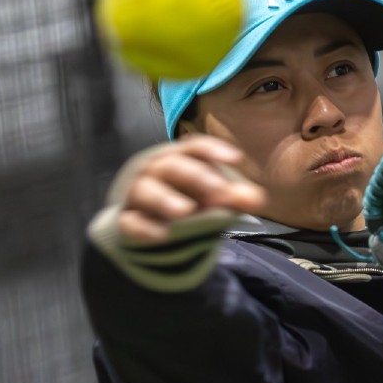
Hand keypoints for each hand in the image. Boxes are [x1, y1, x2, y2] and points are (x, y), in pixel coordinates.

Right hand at [118, 135, 266, 244]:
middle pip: (170, 165)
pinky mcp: (125, 221)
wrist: (145, 229)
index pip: (192, 147)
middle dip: (195, 176)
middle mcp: (152, 171)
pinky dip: (145, 228)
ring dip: (165, 199)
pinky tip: (163, 235)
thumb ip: (232, 197)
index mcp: (175, 158)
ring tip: (186, 211)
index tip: (237, 159)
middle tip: (220, 190)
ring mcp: (135, 196)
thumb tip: (257, 198)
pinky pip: (130, 222)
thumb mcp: (210, 200)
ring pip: (145, 190)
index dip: (212, 150)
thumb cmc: (182, 202)